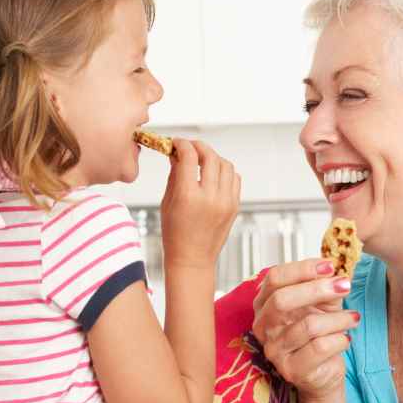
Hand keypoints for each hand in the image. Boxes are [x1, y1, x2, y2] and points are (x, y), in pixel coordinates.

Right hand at [159, 139, 240, 270]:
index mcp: (188, 196)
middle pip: (210, 156)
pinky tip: (214, 175)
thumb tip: (177, 154)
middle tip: (190, 147)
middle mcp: (210, 198)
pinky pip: (234, 179)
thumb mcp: (168, 202)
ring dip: (213, 157)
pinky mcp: (234, 207)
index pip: (189, 156)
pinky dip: (224, 171)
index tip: (177, 143)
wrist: (192, 259)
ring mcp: (226, 202)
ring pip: (225, 165)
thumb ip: (175, 175)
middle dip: (199, 147)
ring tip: (202, 160)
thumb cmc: (175, 235)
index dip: (182, 144)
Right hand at [252, 258, 358, 398]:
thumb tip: (332, 270)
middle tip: (344, 285)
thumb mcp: (321, 304)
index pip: (274, 278)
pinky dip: (339, 340)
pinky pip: (319, 348)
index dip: (302, 269)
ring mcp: (274, 350)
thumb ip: (323, 286)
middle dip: (317, 290)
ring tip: (353, 318)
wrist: (324, 371)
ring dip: (338, 319)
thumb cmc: (319, 335)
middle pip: (281, 300)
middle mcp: (263, 327)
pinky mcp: (291, 370)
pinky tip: (345, 339)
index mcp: (264, 304)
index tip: (329, 266)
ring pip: (308, 326)